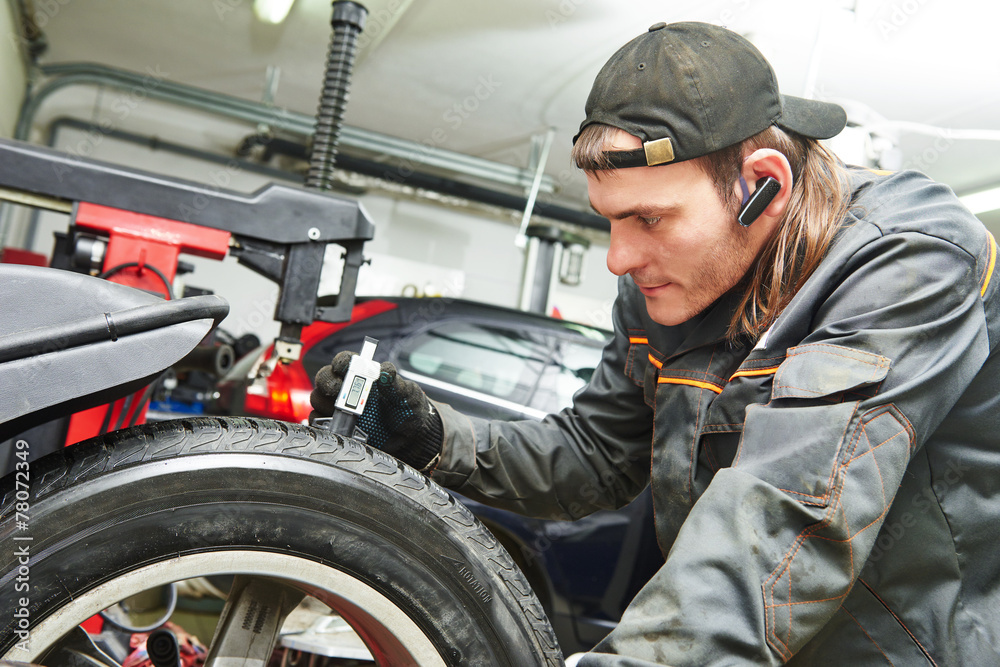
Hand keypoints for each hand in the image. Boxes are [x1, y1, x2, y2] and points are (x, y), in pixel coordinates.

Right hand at [310, 351, 442, 469]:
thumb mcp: (407, 395)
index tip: (342, 364)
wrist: (412, 439)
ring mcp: (342, 410)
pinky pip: (320, 424)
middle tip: (337, 388)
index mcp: (365, 376)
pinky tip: (336, 424)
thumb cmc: (409, 411)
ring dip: (324, 402)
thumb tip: (386, 370)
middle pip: (325, 379)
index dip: (342, 361)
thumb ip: (395, 383)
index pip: (346, 362)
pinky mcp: (339, 428)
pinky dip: (322, 423)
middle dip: (328, 381)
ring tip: (338, 408)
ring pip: (319, 400)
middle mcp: (349, 390)